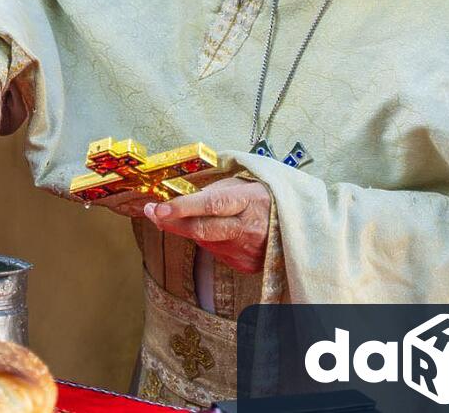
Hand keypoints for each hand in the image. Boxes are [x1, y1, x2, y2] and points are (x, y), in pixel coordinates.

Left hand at [143, 178, 271, 273]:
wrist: (296, 224)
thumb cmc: (263, 198)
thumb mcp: (242, 184)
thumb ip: (213, 192)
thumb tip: (180, 199)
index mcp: (249, 201)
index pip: (212, 204)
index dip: (183, 207)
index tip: (159, 208)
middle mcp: (249, 228)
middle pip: (202, 229)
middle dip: (172, 222)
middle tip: (153, 212)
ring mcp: (247, 250)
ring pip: (205, 241)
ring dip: (191, 229)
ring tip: (191, 216)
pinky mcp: (245, 264)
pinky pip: (216, 252)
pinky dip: (209, 241)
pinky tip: (217, 231)